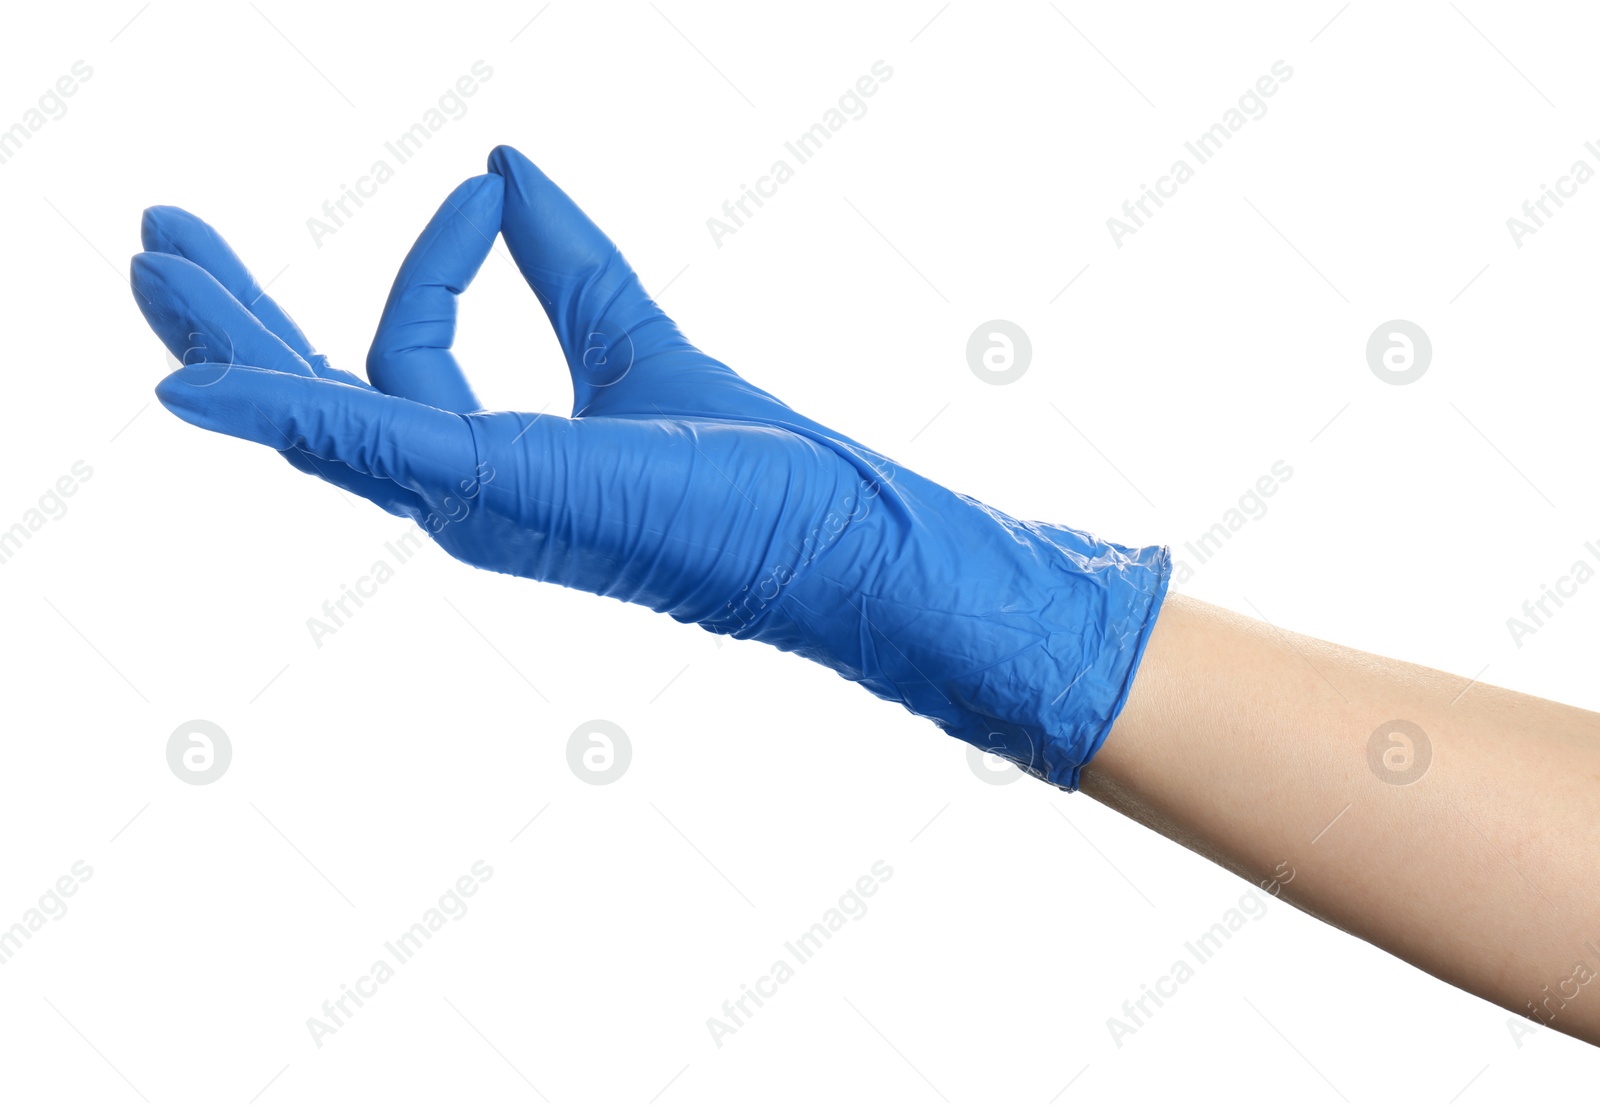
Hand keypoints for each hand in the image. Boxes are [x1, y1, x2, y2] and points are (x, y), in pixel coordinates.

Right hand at [130, 145, 1169, 787]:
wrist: (835, 531)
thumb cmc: (748, 460)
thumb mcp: (627, 330)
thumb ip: (563, 261)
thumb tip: (504, 163)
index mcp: (490, 464)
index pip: (406, 353)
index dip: (432, 259)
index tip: (488, 187)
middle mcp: (463, 498)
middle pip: (312, 407)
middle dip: (232, 323)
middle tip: (158, 239)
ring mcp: (473, 503)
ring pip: (315, 423)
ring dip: (228, 343)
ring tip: (153, 254)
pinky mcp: (502, 486)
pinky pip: (367, 441)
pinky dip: (276, 410)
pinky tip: (186, 386)